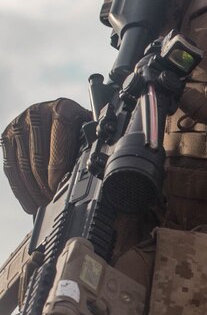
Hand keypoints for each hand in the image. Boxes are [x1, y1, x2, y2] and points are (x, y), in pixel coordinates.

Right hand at [1, 99, 90, 213]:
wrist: (59, 115)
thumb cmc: (78, 127)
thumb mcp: (88, 132)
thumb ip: (89, 146)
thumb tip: (89, 171)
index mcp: (63, 109)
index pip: (57, 145)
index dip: (57, 172)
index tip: (59, 189)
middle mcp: (38, 112)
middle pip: (37, 158)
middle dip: (44, 184)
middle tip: (51, 200)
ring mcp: (19, 123)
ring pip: (21, 165)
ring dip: (32, 190)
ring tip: (42, 204)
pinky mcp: (6, 136)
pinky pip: (9, 167)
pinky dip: (19, 188)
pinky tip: (28, 202)